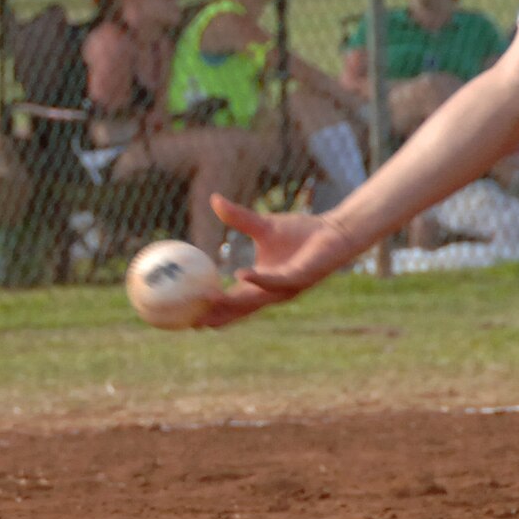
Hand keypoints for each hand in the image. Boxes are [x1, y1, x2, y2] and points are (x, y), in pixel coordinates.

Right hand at [200, 195, 356, 325]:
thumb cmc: (301, 232)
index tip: (186, 315)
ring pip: (255, 300)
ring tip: (208, 299)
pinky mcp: (300, 278)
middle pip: (239, 310)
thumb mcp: (262, 225)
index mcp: (260, 283)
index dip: (211, 311)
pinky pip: (275, 281)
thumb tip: (214, 199)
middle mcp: (271, 291)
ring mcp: (285, 287)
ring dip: (232, 302)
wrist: (333, 231)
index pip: (231, 303)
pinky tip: (240, 275)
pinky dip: (258, 280)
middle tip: (191, 319)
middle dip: (217, 316)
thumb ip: (237, 218)